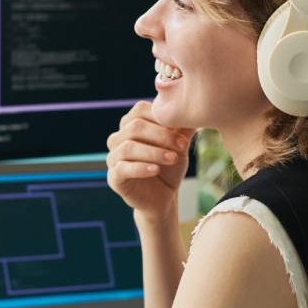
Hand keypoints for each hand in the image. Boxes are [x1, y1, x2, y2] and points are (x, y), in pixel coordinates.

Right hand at [107, 101, 194, 220]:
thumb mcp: (179, 146)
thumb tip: (194, 110)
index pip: (139, 110)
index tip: (181, 129)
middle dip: (161, 135)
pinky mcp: (113, 177)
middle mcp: (118, 139)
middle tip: (182, 145)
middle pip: (134, 127)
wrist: (164, 197)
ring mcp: (113, 158)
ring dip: (154, 152)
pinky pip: (122, 168)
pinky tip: (156, 170)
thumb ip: (183, 129)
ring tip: (173, 159)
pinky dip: (141, 168)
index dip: (160, 117)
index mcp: (131, 125)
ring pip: (128, 147)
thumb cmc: (169, 167)